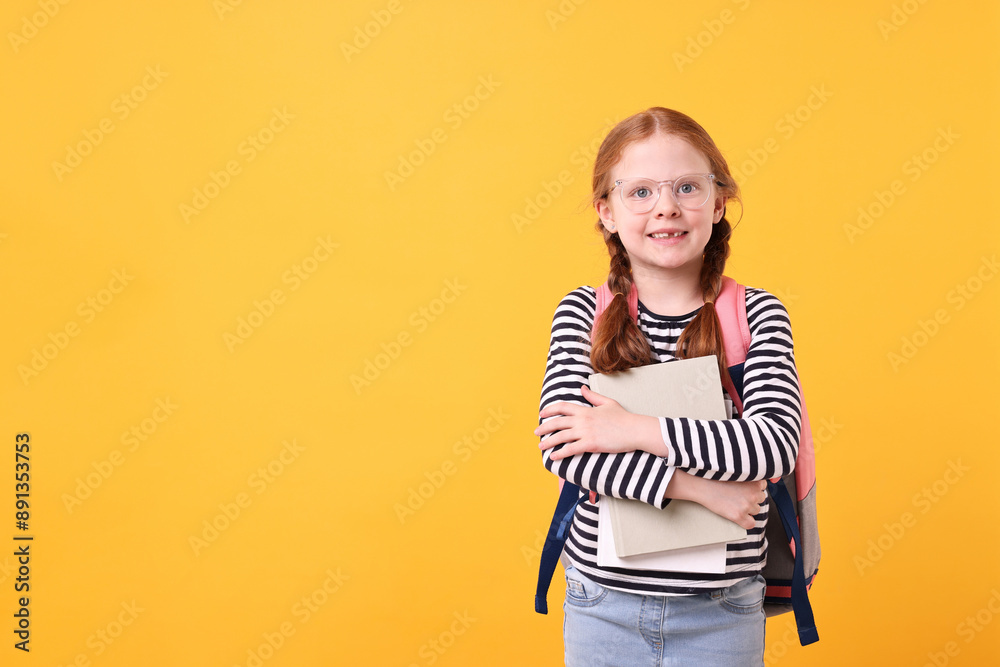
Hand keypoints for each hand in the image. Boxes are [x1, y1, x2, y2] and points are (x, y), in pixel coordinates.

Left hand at [535, 385, 651, 459]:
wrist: (635, 430)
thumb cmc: (623, 417)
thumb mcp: (607, 403)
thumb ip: (593, 396)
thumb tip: (582, 388)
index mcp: (585, 410)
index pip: (562, 407)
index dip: (550, 410)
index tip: (541, 414)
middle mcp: (583, 420)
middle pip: (557, 422)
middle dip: (544, 427)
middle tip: (536, 432)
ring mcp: (586, 432)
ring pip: (561, 436)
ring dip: (549, 442)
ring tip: (541, 446)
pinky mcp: (591, 444)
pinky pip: (571, 449)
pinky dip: (560, 453)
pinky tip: (553, 457)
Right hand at [667, 471, 766, 530]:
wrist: (701, 484)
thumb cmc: (715, 476)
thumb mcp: (737, 471)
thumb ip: (749, 475)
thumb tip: (759, 484)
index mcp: (754, 480)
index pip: (763, 486)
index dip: (754, 487)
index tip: (746, 487)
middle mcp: (753, 493)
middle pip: (760, 499)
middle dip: (752, 498)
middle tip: (738, 495)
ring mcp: (746, 505)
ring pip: (756, 510)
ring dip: (748, 508)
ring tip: (735, 502)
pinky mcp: (738, 516)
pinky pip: (751, 524)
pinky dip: (746, 521)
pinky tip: (738, 516)